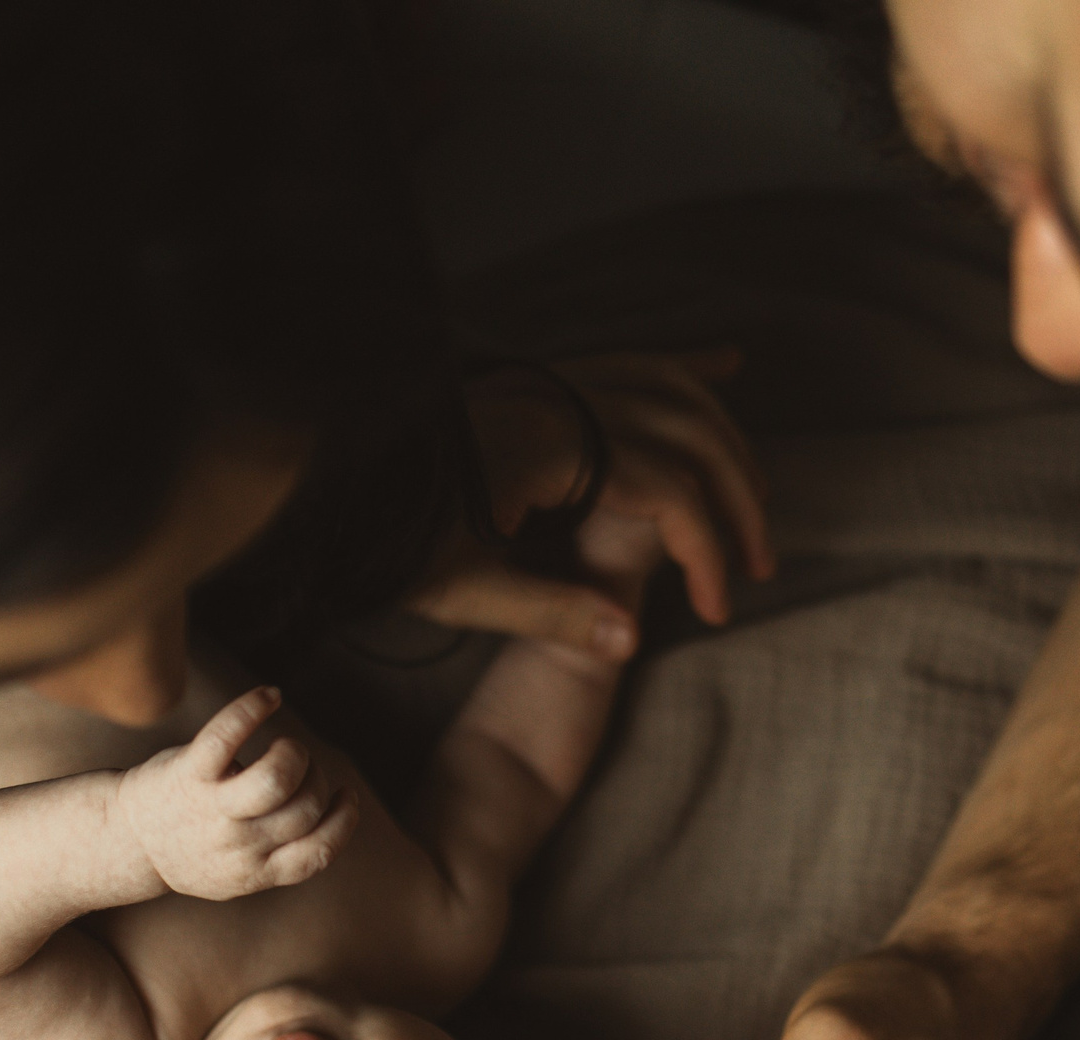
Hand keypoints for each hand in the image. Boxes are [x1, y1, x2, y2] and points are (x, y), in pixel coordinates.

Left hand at [113, 685, 359, 898]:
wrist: (124, 840)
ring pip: (277, 778)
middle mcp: (236, 846)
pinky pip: (227, 735)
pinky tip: (270, 696)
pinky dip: (253, 708)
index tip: (344, 795)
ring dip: (295, 754)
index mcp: (254, 873)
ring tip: (284, 746)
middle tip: (298, 768)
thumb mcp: (234, 870)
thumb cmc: (190, 846)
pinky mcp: (188, 774)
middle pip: (303, 809)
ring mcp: (211, 810)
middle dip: (315, 779)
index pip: (316, 854)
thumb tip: (326, 810)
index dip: (342, 821)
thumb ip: (276, 854)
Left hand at [409, 349, 776, 659]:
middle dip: (738, 501)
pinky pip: (631, 359)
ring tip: (756, 498)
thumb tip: (632, 639)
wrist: (321, 469)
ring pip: (675, 390)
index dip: (708, 555)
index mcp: (550, 451)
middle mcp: (562, 402)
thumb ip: (550, 612)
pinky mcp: (541, 379)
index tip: (718, 609)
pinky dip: (684, 366)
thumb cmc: (381, 533)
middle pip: (693, 437)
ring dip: (726, 441)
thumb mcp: (460, 589)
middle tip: (757, 565)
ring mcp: (553, 382)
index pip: (670, 496)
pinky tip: (727, 362)